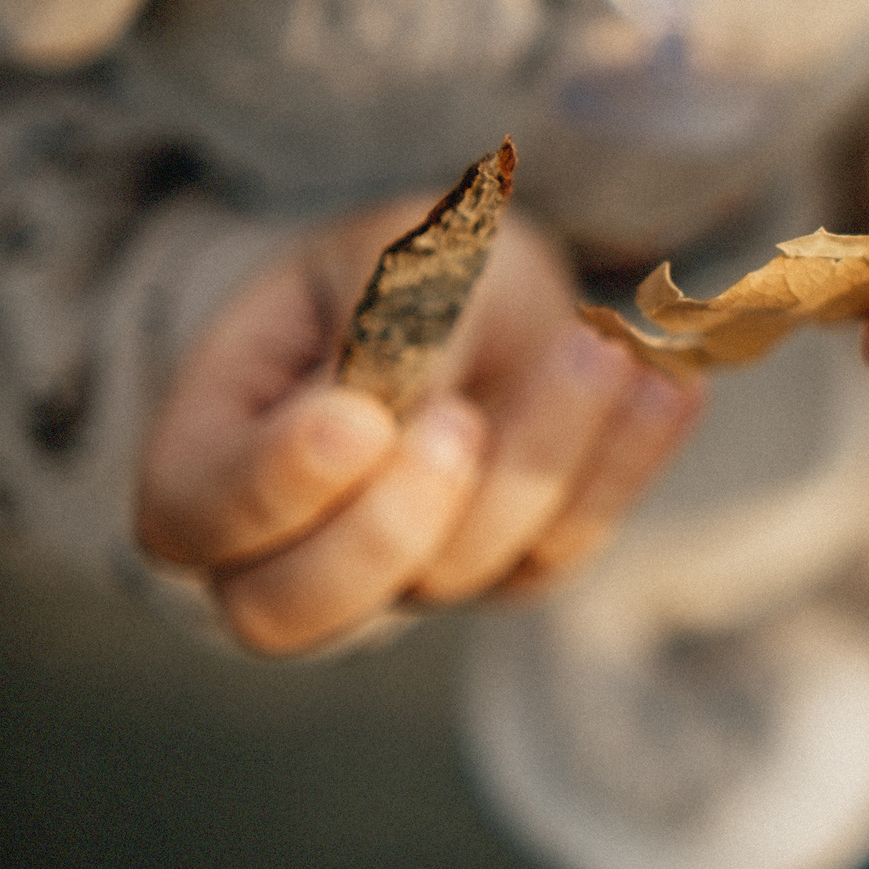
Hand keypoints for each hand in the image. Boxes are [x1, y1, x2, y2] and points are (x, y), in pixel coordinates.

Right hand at [137, 199, 703, 655]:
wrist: (470, 294)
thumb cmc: (388, 272)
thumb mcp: (375, 258)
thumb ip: (385, 330)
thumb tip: (406, 401)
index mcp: (205, 465)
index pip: (203, 515)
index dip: (277, 485)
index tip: (357, 418)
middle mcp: (288, 553)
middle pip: (298, 610)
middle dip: (394, 523)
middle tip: (463, 422)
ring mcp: (403, 578)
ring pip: (460, 573)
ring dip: (541, 458)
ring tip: (600, 348)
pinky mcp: (507, 572)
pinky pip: (561, 551)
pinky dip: (620, 468)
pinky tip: (666, 386)